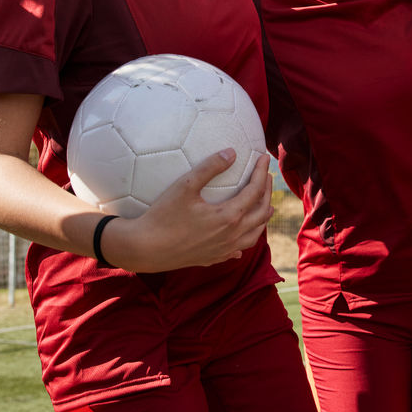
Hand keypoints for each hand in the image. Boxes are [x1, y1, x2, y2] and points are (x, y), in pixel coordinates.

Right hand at [102, 150, 273, 271]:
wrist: (145, 248)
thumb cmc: (163, 215)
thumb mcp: (185, 186)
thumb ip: (210, 167)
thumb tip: (232, 152)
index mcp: (228, 216)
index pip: (254, 192)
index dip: (260, 173)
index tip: (263, 158)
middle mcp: (231, 235)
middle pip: (260, 213)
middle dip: (266, 193)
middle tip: (266, 177)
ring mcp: (223, 250)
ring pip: (254, 235)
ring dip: (262, 218)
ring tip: (266, 207)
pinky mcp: (212, 258)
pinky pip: (237, 250)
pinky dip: (245, 240)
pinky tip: (241, 240)